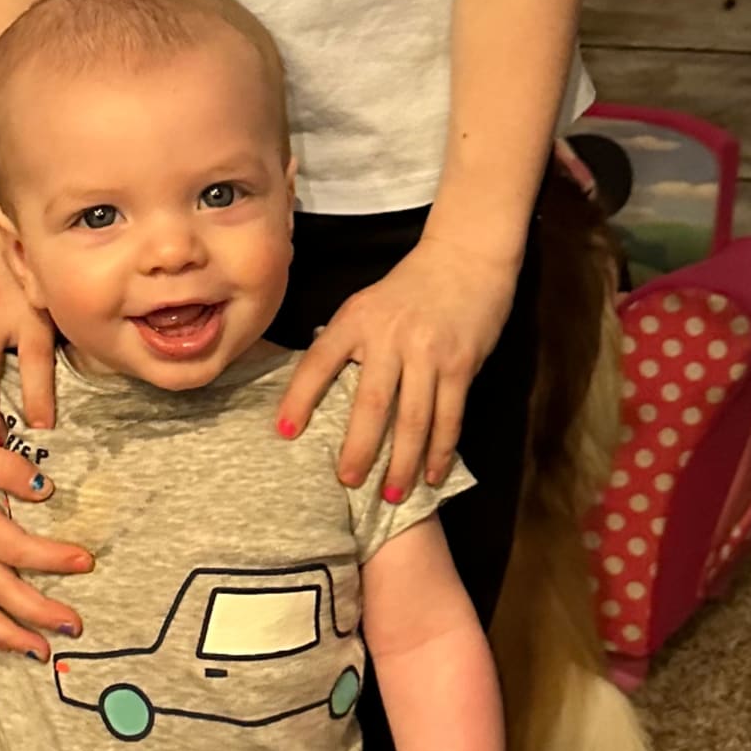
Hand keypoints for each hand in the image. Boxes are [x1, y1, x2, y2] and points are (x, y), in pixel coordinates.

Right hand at [0, 418, 91, 660]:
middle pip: (2, 593)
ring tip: (42, 652)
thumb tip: (45, 490)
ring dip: (10, 638)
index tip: (87, 562)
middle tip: (74, 627)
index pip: (18, 549)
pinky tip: (9, 641)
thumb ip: (12, 469)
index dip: (54, 559)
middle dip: (40, 614)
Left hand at [276, 233, 517, 496]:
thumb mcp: (367, 304)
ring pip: (412, 418)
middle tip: (347, 481)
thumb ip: (349, 342)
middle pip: (370, 404)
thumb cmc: (410, 286)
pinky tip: (432, 474)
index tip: (284, 433)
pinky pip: (449, 416)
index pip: (319, 363)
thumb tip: (326, 393)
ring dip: (403, 462)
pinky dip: (440, 449)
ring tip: (392, 494)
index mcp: (356, 320)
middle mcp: (389, 337)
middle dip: (358, 448)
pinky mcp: (461, 364)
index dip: (299, 399)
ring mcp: (427, 352)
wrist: (466, 256)